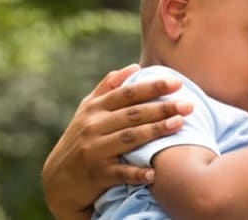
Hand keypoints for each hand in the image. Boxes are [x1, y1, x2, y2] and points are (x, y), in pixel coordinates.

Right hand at [42, 64, 193, 219]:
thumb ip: (109, 87)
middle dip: (162, 108)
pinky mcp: (96, 174)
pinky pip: (120, 173)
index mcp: (95, 108)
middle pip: (133, 114)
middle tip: (188, 104)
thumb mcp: (87, 111)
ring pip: (129, 138)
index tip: (177, 82)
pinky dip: (136, 172)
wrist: (58, 180)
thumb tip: (134, 67)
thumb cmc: (80, 139)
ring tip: (179, 124)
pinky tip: (155, 171)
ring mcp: (94, 150)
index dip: (153, 87)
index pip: (128, 93)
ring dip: (155, 131)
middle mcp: (93, 126)